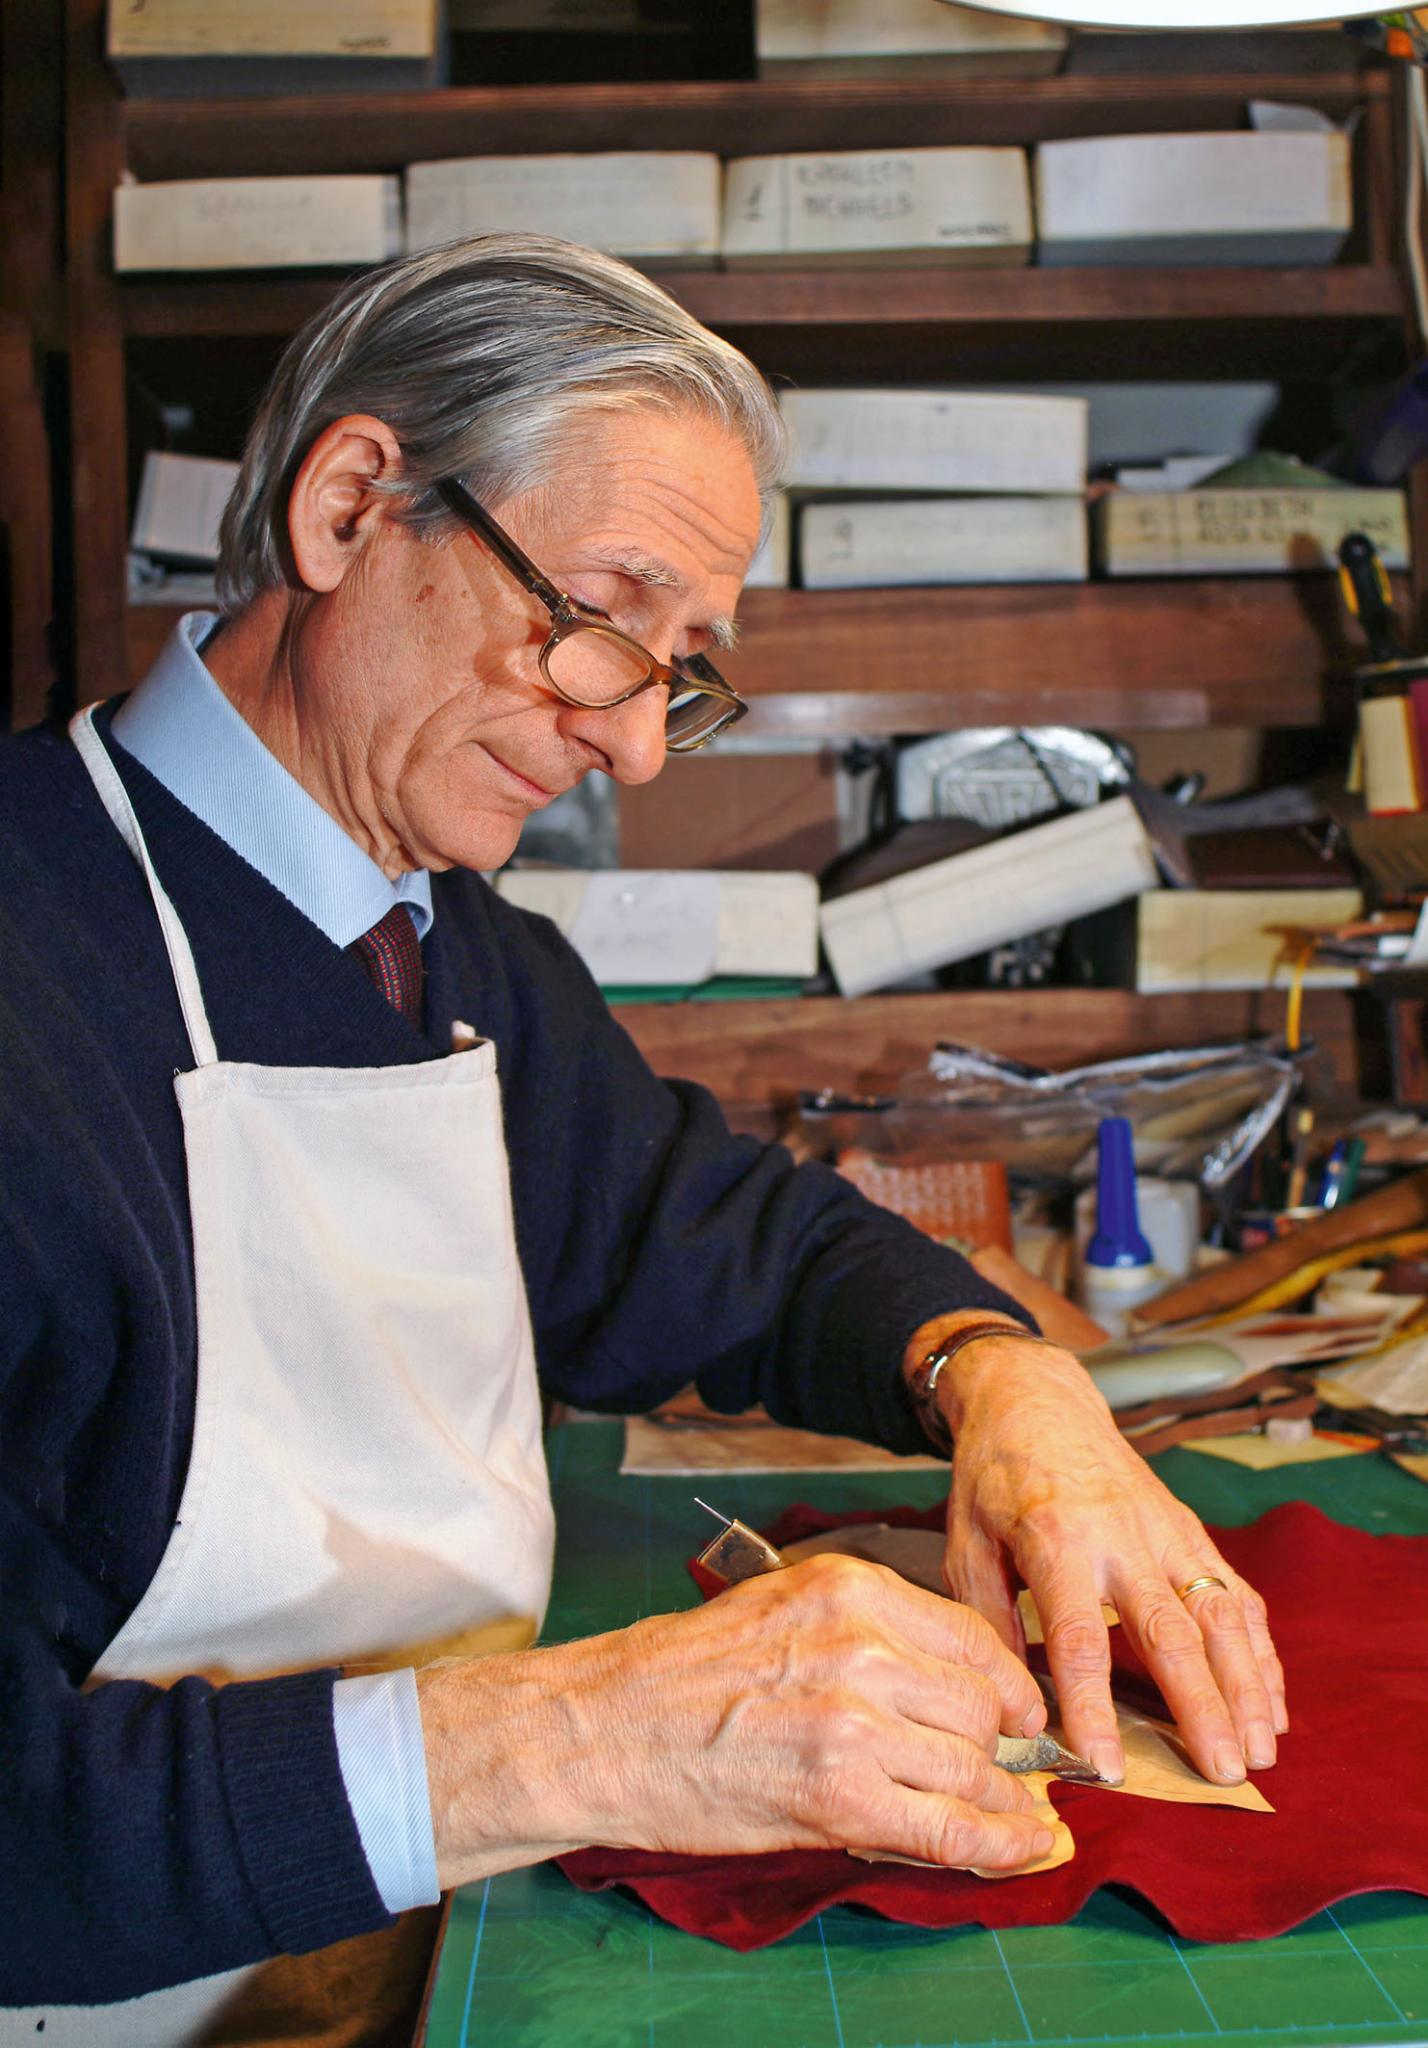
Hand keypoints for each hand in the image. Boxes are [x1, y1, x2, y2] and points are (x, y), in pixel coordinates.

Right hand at [416, 1553, 1055, 1887]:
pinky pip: (951, 1829)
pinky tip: (1026, 1850)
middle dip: (997, 1747)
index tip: (1016, 1716)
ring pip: (974, 1769)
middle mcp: (860, 1645)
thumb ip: (869, 1634)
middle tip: (993, 1772)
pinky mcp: (839, 1796)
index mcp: (847, 1590)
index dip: (1005, 1687)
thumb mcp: (783, 1609)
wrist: (606, 1728)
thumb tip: (955, 1686)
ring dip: (1000, 1802)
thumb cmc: (683, 1673)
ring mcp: (853, 1722)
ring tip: (1016, 1819)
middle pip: (982, 1705)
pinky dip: (999, 1847)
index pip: (972, 1637)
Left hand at [931, 1332, 1286, 1787]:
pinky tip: (1270, 1703)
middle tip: (1222, 1775)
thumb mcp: (964, 1540)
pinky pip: (1236, 1593)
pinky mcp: (1190, 1528)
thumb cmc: (994, 1477)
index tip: (1105, 1767)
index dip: (1094, 1707)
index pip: (1080, 1638)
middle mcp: (1122, 1535)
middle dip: (1201, 1708)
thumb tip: (1015, 1702)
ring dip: (1246, 1686)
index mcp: (1057, 1539)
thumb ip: (986, 1618)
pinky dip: (1260, 1651)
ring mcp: (1167, 1530)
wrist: (1037, 1399)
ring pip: (1220, 1614)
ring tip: (1259, 1753)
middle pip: (1171, 1632)